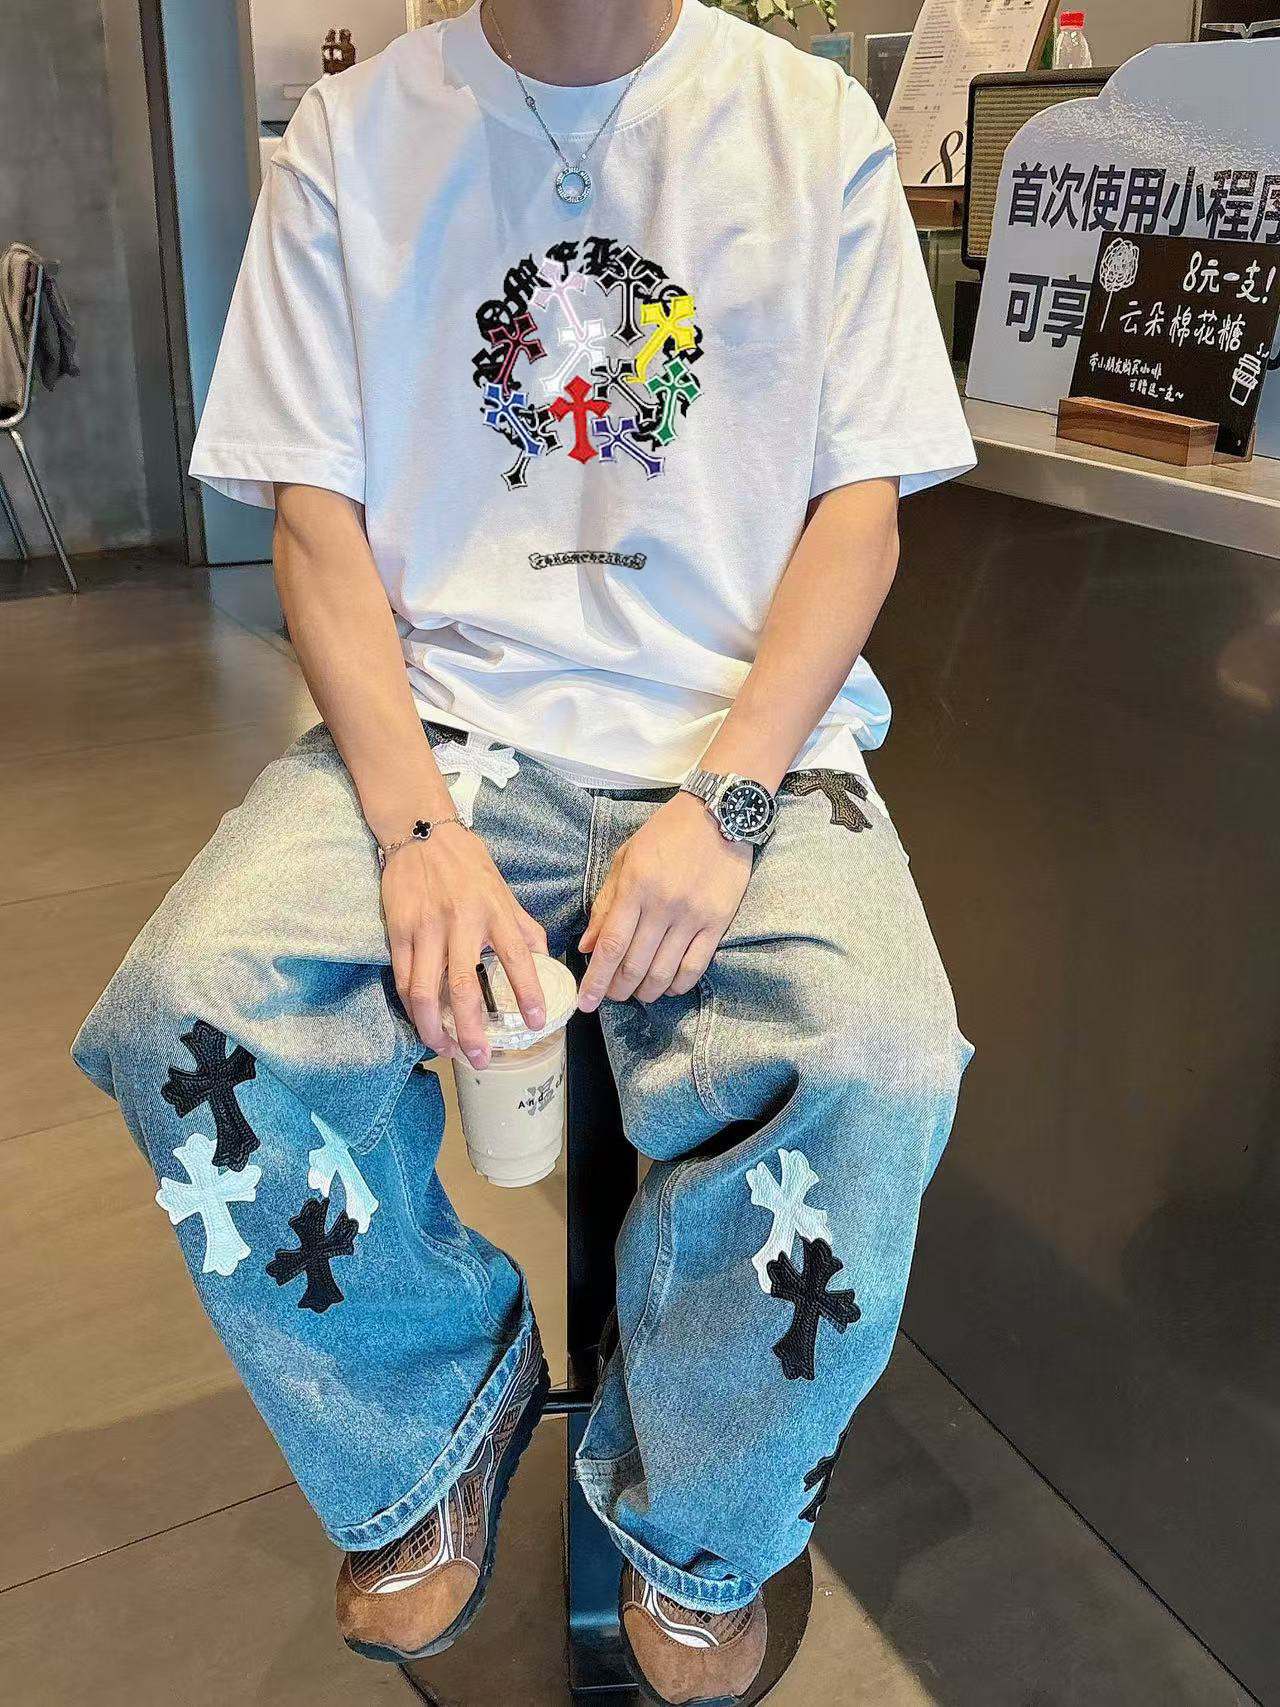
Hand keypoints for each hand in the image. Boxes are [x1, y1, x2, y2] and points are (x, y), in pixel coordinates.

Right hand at [382, 824, 547, 1067]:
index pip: (517, 958)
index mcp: (494, 911)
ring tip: (447, 1050)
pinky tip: (424, 1023)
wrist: (421, 830)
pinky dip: (412, 1008)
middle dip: (471, 1031)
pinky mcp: (398, 931)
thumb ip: (524, 927)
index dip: (528, 993)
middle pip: (463, 987)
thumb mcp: (503, 890)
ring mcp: (425, 929)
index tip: (536, 1022)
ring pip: (424, 992)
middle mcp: (459, 923)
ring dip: (434, 1029)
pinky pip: (403, 979)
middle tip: (481, 1058)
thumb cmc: (467, 862)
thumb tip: (546, 960)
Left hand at [578, 792, 752, 1010]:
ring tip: (637, 993)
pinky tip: (667, 987)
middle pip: (634, 965)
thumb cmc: (666, 834)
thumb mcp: (626, 859)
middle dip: (618, 989)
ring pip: (663, 972)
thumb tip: (588, 945)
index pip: (610, 945)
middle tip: (610, 996)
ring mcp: (692, 916)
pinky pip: (695, 966)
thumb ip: (605, 903)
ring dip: (646, 991)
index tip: (585, 1002)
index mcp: (635, 887)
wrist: (718, 814)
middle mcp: (662, 905)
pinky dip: (677, 984)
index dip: (595, 980)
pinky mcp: (717, 922)